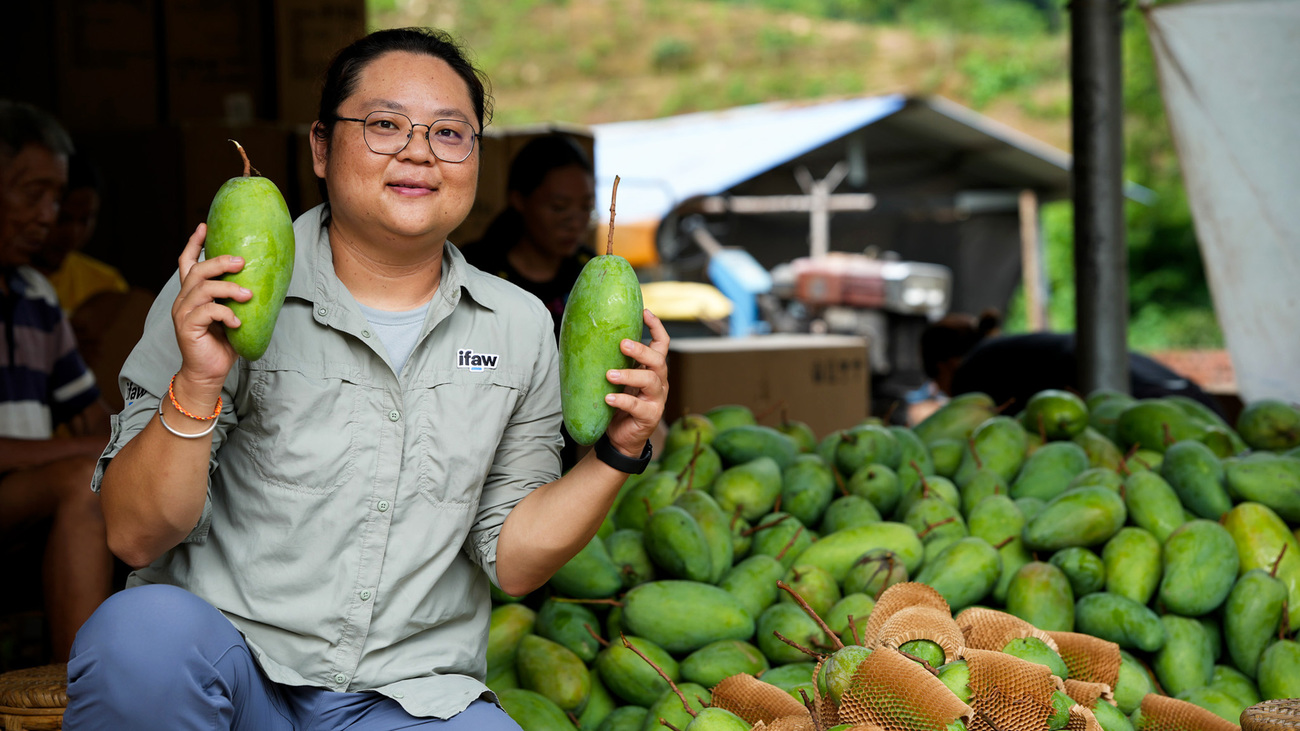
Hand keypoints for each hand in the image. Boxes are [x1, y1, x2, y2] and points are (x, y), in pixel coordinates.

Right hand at [170, 223, 251, 402]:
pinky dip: (226, 313)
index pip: (187, 263)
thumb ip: (238, 298)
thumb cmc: (223, 343)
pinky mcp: (187, 327)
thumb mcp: (233, 315)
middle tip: (242, 262)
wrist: (209, 372)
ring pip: (203, 289)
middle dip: (219, 262)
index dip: (194, 243)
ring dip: (228, 289)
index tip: (204, 226)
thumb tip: (264, 279)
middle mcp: (184, 300)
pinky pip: (207, 312)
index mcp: (192, 294)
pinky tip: (238, 322)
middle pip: (197, 270)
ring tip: (248, 294)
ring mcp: (183, 313)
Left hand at [603, 309, 669, 457]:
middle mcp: (659, 382)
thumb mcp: (618, 380)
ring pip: (650, 381)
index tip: (645, 312)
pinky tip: (608, 398)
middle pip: (658, 360)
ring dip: (629, 375)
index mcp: (653, 370)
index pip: (662, 345)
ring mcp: (656, 400)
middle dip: (642, 350)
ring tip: (609, 375)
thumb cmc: (618, 404)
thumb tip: (591, 336)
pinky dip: (622, 400)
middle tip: (623, 344)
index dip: (656, 328)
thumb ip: (614, 362)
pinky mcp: (650, 416)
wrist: (621, 438)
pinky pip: (638, 406)